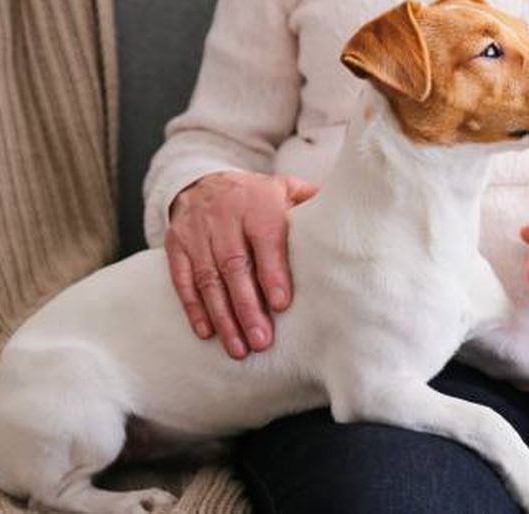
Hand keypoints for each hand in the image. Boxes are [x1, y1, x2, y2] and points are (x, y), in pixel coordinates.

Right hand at [165, 171, 317, 358]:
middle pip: (234, 265)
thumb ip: (312, 206)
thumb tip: (352, 222)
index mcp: (257, 204)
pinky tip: (207, 332)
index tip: (281, 305)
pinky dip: (193, 307)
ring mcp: (196, 232)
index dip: (272, 273)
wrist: (203, 181)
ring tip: (238, 348)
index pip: (265, 239)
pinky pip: (182, 279)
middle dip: (247, 306)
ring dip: (223, 315)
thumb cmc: (256, 197)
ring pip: (208, 278)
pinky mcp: (176, 245)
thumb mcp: (285, 190)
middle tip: (261, 341)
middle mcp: (224, 217)